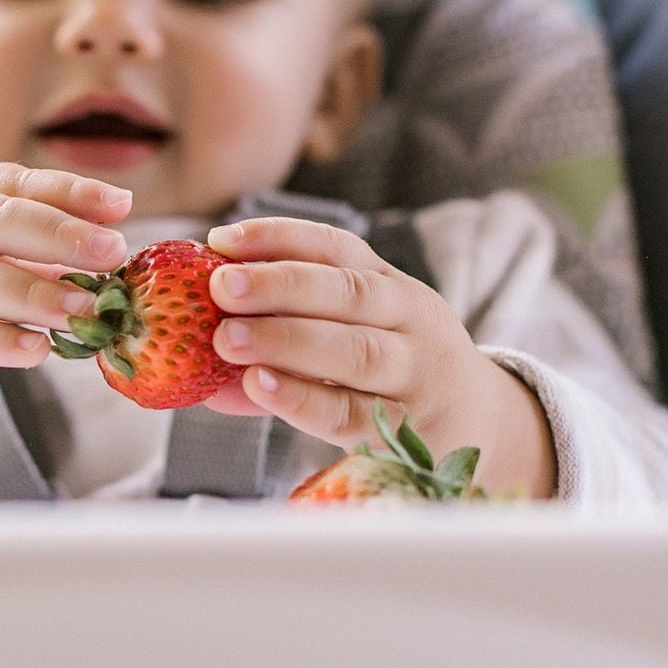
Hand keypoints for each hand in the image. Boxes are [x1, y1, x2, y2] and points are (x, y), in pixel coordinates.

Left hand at [202, 216, 555, 496]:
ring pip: (353, 351)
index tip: (221, 241)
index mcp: (388, 283)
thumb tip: (189, 341)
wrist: (478, 422)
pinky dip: (302, 400)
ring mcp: (414, 374)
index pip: (336, 247)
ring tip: (226, 340)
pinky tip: (259, 388)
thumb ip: (281, 333)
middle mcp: (408, 319)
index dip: (277, 238)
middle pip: (347, 293)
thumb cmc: (389, 370)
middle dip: (279, 286)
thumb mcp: (355, 331)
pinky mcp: (408, 429)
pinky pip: (352, 413)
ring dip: (285, 341)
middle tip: (221, 288)